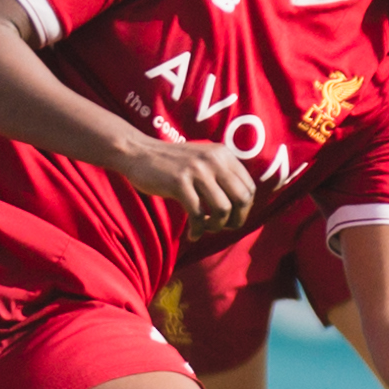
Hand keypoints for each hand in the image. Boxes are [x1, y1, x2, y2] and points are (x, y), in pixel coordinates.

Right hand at [115, 137, 258, 231]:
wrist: (138, 153)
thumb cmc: (170, 164)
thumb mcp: (202, 160)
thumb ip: (222, 174)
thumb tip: (242, 206)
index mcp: (223, 155)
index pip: (250, 188)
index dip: (245, 209)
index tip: (231, 218)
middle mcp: (214, 160)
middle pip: (241, 199)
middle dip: (236, 220)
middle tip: (222, 227)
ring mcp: (196, 170)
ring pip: (222, 209)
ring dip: (216, 226)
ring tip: (205, 228)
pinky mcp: (179, 182)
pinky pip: (198, 215)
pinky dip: (198, 231)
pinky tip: (192, 235)